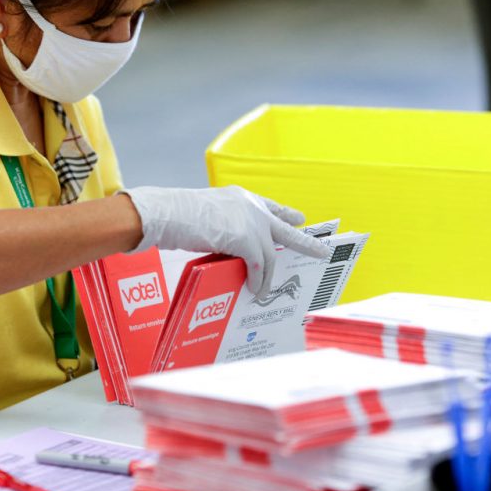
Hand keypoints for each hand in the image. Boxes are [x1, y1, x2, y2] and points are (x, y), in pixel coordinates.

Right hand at [120, 186, 330, 297]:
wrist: (167, 213)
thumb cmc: (175, 215)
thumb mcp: (205, 216)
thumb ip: (224, 227)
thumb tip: (229, 247)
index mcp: (240, 198)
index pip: (270, 207)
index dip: (285, 215)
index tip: (299, 218)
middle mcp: (250, 207)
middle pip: (285, 228)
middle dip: (305, 242)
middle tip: (322, 251)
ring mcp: (250, 222)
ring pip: (270, 254)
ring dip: (268, 276)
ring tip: (264, 291)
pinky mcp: (246, 238)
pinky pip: (259, 265)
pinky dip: (258, 279)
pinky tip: (254, 288)